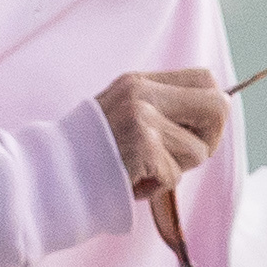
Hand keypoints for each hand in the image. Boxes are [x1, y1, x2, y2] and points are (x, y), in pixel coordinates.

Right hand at [94, 68, 228, 196]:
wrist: (47, 177)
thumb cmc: (90, 154)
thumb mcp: (124, 115)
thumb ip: (162, 110)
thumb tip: (217, 113)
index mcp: (140, 82)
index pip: (206, 79)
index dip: (210, 109)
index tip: (193, 132)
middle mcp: (143, 94)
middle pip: (218, 107)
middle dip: (210, 139)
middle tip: (181, 156)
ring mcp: (142, 118)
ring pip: (199, 151)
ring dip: (176, 170)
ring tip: (142, 169)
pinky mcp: (142, 146)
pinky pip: (175, 175)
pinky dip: (156, 187)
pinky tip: (130, 180)